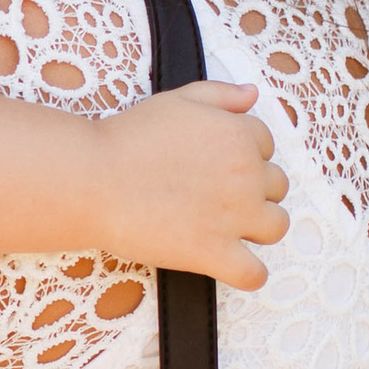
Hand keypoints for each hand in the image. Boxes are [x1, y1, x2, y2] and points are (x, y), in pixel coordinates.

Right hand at [91, 80, 288, 288]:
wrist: (92, 180)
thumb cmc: (128, 138)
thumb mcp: (177, 99)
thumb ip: (221, 94)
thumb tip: (252, 95)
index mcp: (239, 135)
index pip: (265, 146)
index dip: (243, 155)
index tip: (216, 165)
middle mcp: (246, 175)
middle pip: (276, 186)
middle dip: (254, 190)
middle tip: (217, 196)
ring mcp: (234, 217)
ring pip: (276, 226)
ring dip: (258, 228)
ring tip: (228, 228)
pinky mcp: (215, 253)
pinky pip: (254, 274)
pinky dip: (249, 273)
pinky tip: (232, 266)